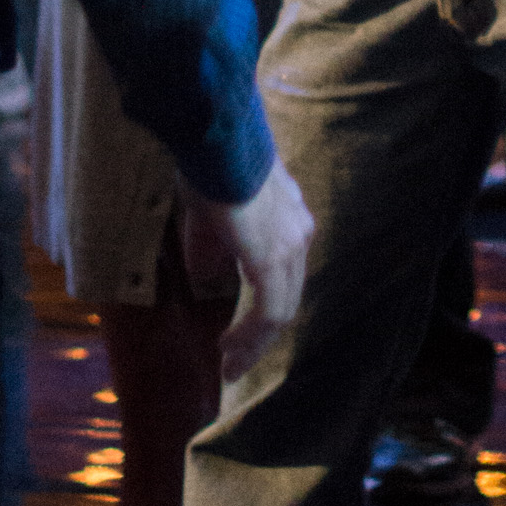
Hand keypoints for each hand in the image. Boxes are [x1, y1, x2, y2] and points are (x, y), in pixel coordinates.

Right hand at [212, 153, 314, 372]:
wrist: (215, 140)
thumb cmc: (210, 166)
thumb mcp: (211, 215)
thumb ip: (214, 246)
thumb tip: (207, 274)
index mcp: (290, 222)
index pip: (284, 278)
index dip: (263, 310)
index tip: (238, 334)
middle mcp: (298, 235)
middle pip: (286, 299)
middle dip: (259, 337)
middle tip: (234, 362)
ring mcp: (290, 248)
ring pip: (279, 311)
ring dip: (253, 343)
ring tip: (229, 365)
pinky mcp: (271, 259)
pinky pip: (268, 311)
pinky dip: (249, 336)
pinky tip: (228, 348)